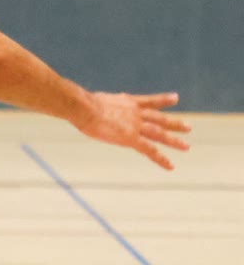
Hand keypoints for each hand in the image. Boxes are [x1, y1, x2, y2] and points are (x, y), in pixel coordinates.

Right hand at [73, 91, 190, 168]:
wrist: (85, 108)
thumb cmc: (81, 104)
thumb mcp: (91, 101)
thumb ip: (93, 104)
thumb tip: (77, 103)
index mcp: (127, 102)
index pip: (149, 101)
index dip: (163, 100)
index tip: (175, 98)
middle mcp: (136, 113)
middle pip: (159, 118)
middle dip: (174, 123)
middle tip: (188, 128)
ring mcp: (136, 126)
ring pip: (159, 134)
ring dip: (174, 140)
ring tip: (186, 147)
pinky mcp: (132, 139)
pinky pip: (150, 150)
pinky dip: (161, 159)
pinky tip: (170, 166)